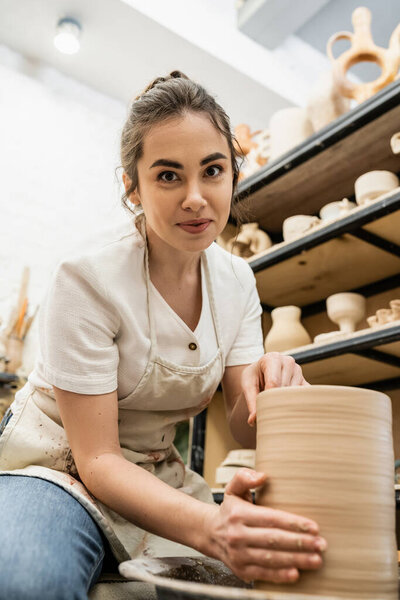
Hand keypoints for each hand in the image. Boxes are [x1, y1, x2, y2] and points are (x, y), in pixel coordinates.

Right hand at [206, 469, 325, 583]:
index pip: (271, 519)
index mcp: (239, 514)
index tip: (313, 527)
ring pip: (271, 558)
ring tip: (316, 560)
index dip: (293, 523)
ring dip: (296, 560)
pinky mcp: (240, 570)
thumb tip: (262, 476)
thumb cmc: (230, 510)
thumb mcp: (233, 489)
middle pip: (273, 540)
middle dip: (300, 543)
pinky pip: (263, 574)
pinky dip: (280, 575)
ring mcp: (239, 554)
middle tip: (321, 544)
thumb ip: (244, 477)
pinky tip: (296, 573)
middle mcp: (238, 535)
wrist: (209, 533)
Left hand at [242, 352, 309, 425]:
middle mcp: (288, 362)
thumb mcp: (248, 385)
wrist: (262, 371)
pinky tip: (288, 407)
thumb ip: (250, 401)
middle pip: (284, 389)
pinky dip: (297, 404)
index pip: (274, 382)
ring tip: (275, 405)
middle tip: (267, 412)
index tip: (264, 410)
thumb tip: (253, 420)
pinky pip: (305, 396)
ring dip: (285, 403)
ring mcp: (298, 371)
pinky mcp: (305, 382)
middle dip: (275, 401)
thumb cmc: (254, 377)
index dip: (269, 397)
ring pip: (294, 394)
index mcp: (272, 358)